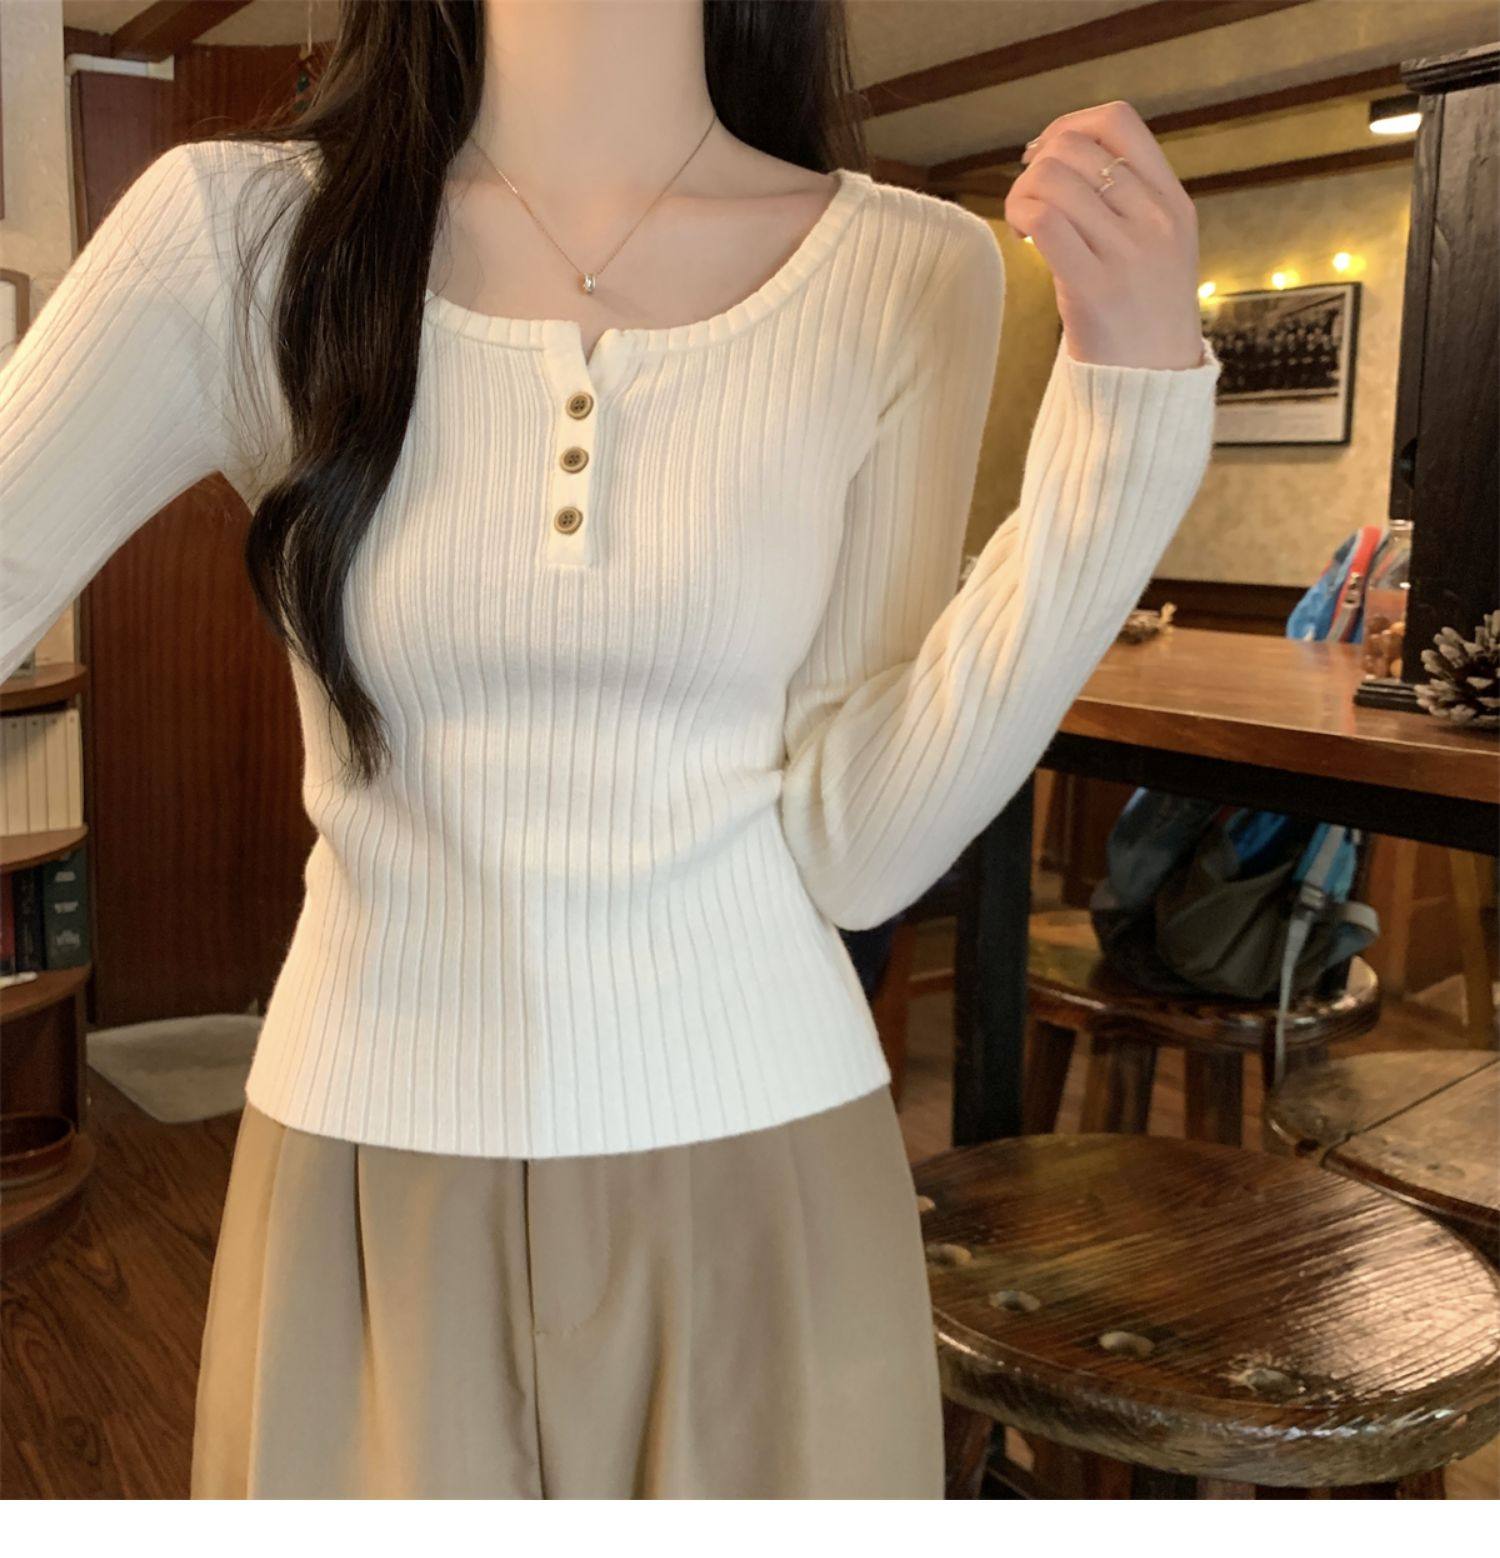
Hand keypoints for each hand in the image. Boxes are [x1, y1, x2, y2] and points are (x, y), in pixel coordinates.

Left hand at [1005, 100, 1204, 370]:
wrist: (1153, 384)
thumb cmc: (1140, 315)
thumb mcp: (1154, 246)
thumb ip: (1123, 201)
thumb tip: (1054, 156)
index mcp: (1173, 202)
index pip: (1119, 122)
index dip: (1068, 126)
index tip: (1045, 156)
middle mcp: (1155, 220)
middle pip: (1075, 148)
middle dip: (1036, 167)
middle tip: (1029, 205)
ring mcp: (1129, 253)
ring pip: (1054, 178)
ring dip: (1022, 194)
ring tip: (1025, 226)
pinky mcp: (1095, 289)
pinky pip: (1046, 221)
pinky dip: (1021, 217)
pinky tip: (1023, 240)